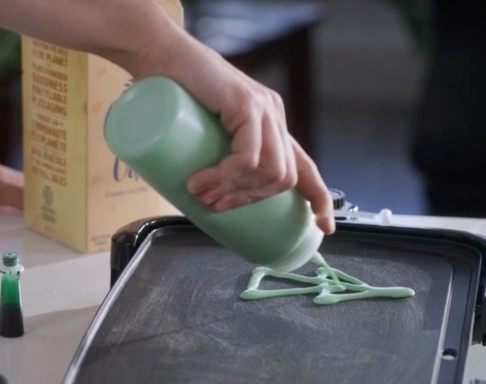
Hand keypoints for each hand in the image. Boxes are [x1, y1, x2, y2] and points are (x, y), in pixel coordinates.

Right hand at [151, 41, 334, 234]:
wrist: (161, 54)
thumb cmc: (173, 93)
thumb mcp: (201, 130)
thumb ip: (209, 152)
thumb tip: (202, 198)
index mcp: (269, 124)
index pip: (303, 165)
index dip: (318, 197)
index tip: (324, 227)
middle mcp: (273, 116)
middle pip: (283, 177)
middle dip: (248, 202)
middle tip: (214, 206)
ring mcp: (263, 108)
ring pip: (269, 171)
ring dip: (235, 192)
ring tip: (204, 195)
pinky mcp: (246, 104)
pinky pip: (248, 156)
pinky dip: (226, 176)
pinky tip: (202, 181)